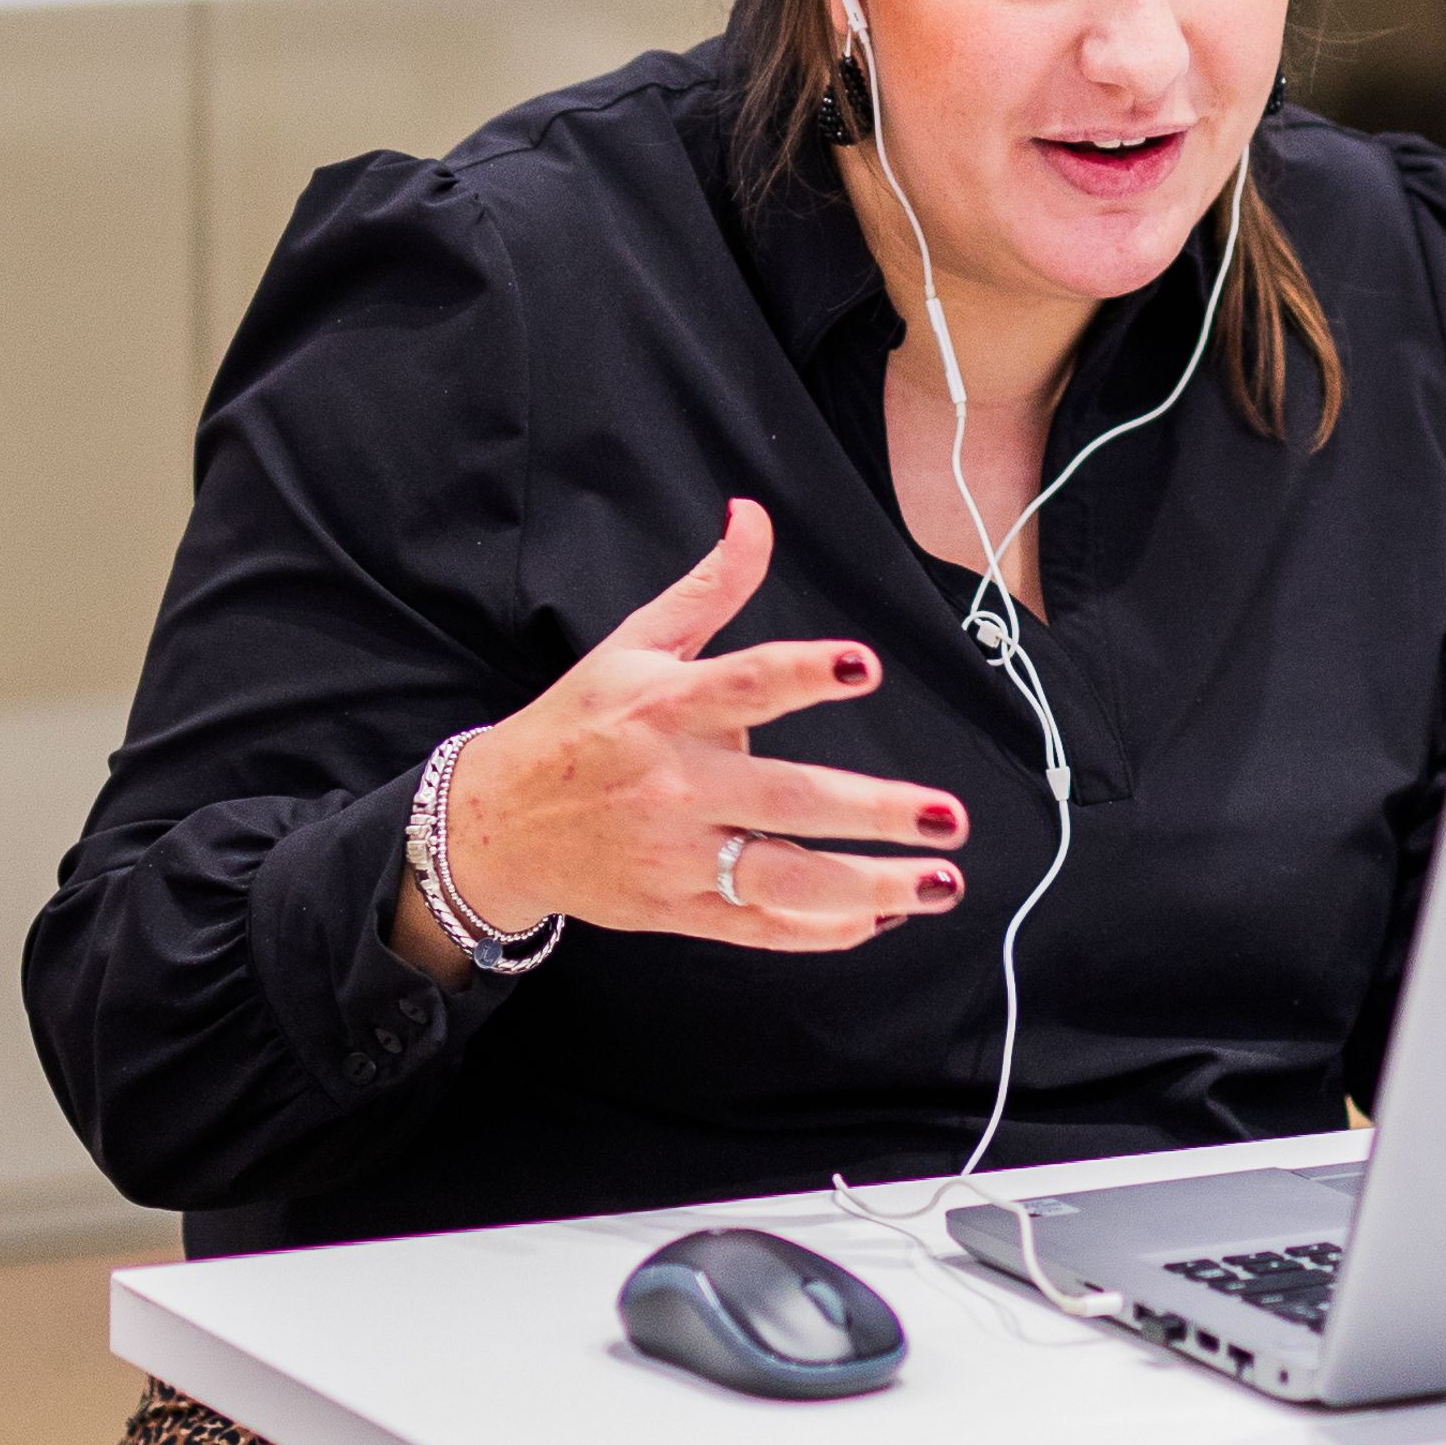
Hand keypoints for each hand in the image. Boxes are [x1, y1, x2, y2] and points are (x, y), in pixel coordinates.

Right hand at [420, 500, 967, 966]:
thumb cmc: (578, 724)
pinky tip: (878, 919)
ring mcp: (675, 853)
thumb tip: (753, 514)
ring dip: (867, 886)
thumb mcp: (634, 644)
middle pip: (784, 798)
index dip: (803, 674)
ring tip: (941, 882)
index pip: (744, 684)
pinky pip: (755, 926)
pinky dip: (817, 930)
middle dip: (873, 811)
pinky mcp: (673, 909)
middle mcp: (674, 782)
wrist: (495, 823)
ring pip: (782, 877)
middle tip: (949, 814)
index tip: (863, 666)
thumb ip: (709, 587)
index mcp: (665, 707)